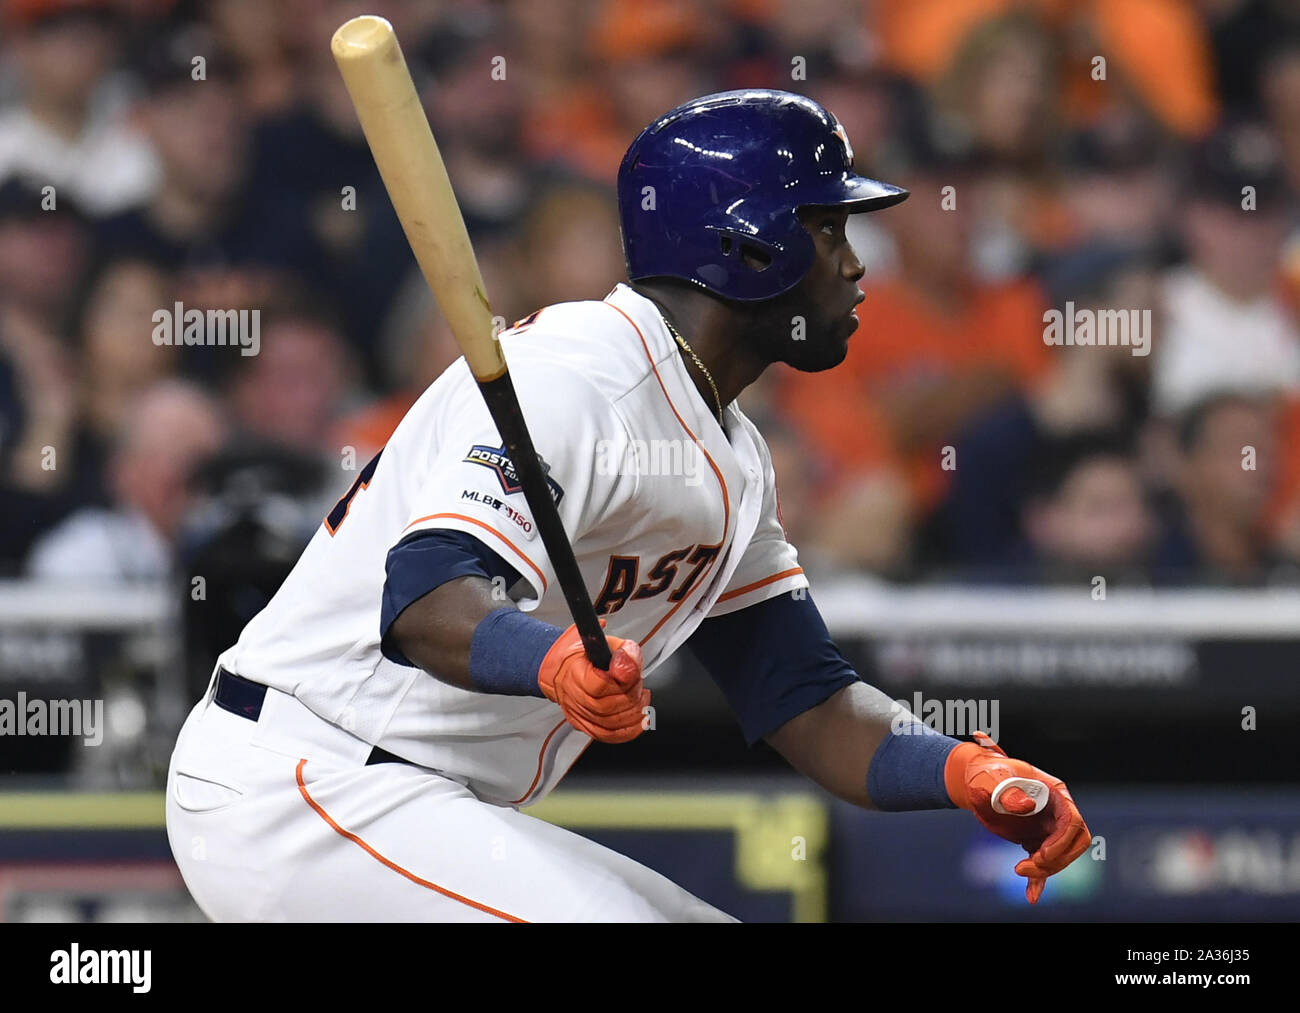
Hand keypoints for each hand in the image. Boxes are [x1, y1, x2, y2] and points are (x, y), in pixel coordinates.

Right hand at [537, 622, 648, 743]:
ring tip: (639, 698)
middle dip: (630, 697)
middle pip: (605, 707)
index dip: (623, 682)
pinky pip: (608, 735)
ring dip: (632, 713)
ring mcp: (577, 713)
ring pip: (608, 724)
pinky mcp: (583, 725)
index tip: (634, 675)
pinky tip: (639, 719)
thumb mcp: (611, 644)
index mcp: (576, 671)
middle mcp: (573, 695)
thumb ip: (625, 652)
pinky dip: (629, 731)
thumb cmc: (588, 656)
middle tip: (638, 685)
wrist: (567, 667)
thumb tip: (628, 664)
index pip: (599, 686)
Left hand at [944, 731, 1090, 903]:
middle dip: (1055, 859)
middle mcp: (1057, 812)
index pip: (1072, 820)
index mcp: (1054, 792)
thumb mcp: (992, 778)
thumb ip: (1007, 791)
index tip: (1041, 854)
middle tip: (1026, 866)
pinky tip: (1031, 896)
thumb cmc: (987, 775)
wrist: (978, 783)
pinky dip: (1038, 881)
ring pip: (1060, 856)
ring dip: (1045, 870)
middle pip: (1074, 842)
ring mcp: (1048, 828)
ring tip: (1019, 871)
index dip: (1061, 841)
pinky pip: (1044, 865)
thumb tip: (1026, 807)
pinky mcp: (1036, 841)